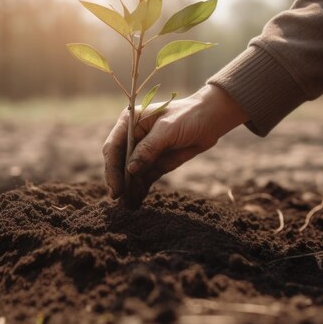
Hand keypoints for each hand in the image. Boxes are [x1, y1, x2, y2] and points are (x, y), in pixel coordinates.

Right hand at [102, 84, 247, 205]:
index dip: (112, 168)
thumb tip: (131, 169)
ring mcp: (142, 152)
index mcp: (129, 122)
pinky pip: (143, 179)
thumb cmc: (188, 116)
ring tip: (127, 206)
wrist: (210, 120)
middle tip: (119, 199)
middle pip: (118, 162)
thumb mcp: (168, 129)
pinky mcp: (154, 163)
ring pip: (129, 174)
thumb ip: (149, 148)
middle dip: (118, 181)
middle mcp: (132, 137)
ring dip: (128, 189)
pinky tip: (136, 202)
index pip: (113, 147)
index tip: (116, 188)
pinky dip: (139, 190)